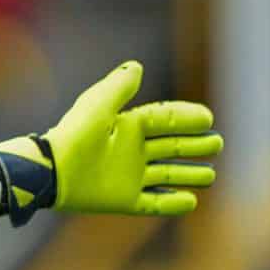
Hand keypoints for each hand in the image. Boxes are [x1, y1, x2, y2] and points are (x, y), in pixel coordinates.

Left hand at [0, 61, 222, 222]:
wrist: (52, 171)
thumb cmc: (75, 135)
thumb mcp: (98, 104)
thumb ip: (119, 87)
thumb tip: (137, 66)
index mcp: (127, 126)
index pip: (164, 119)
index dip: (186, 118)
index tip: (208, 118)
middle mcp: (130, 151)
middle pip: (170, 147)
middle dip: (194, 146)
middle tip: (217, 144)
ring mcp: (128, 177)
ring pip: (166, 175)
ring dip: (188, 174)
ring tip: (210, 175)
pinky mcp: (123, 200)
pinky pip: (153, 203)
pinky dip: (172, 203)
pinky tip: (191, 201)